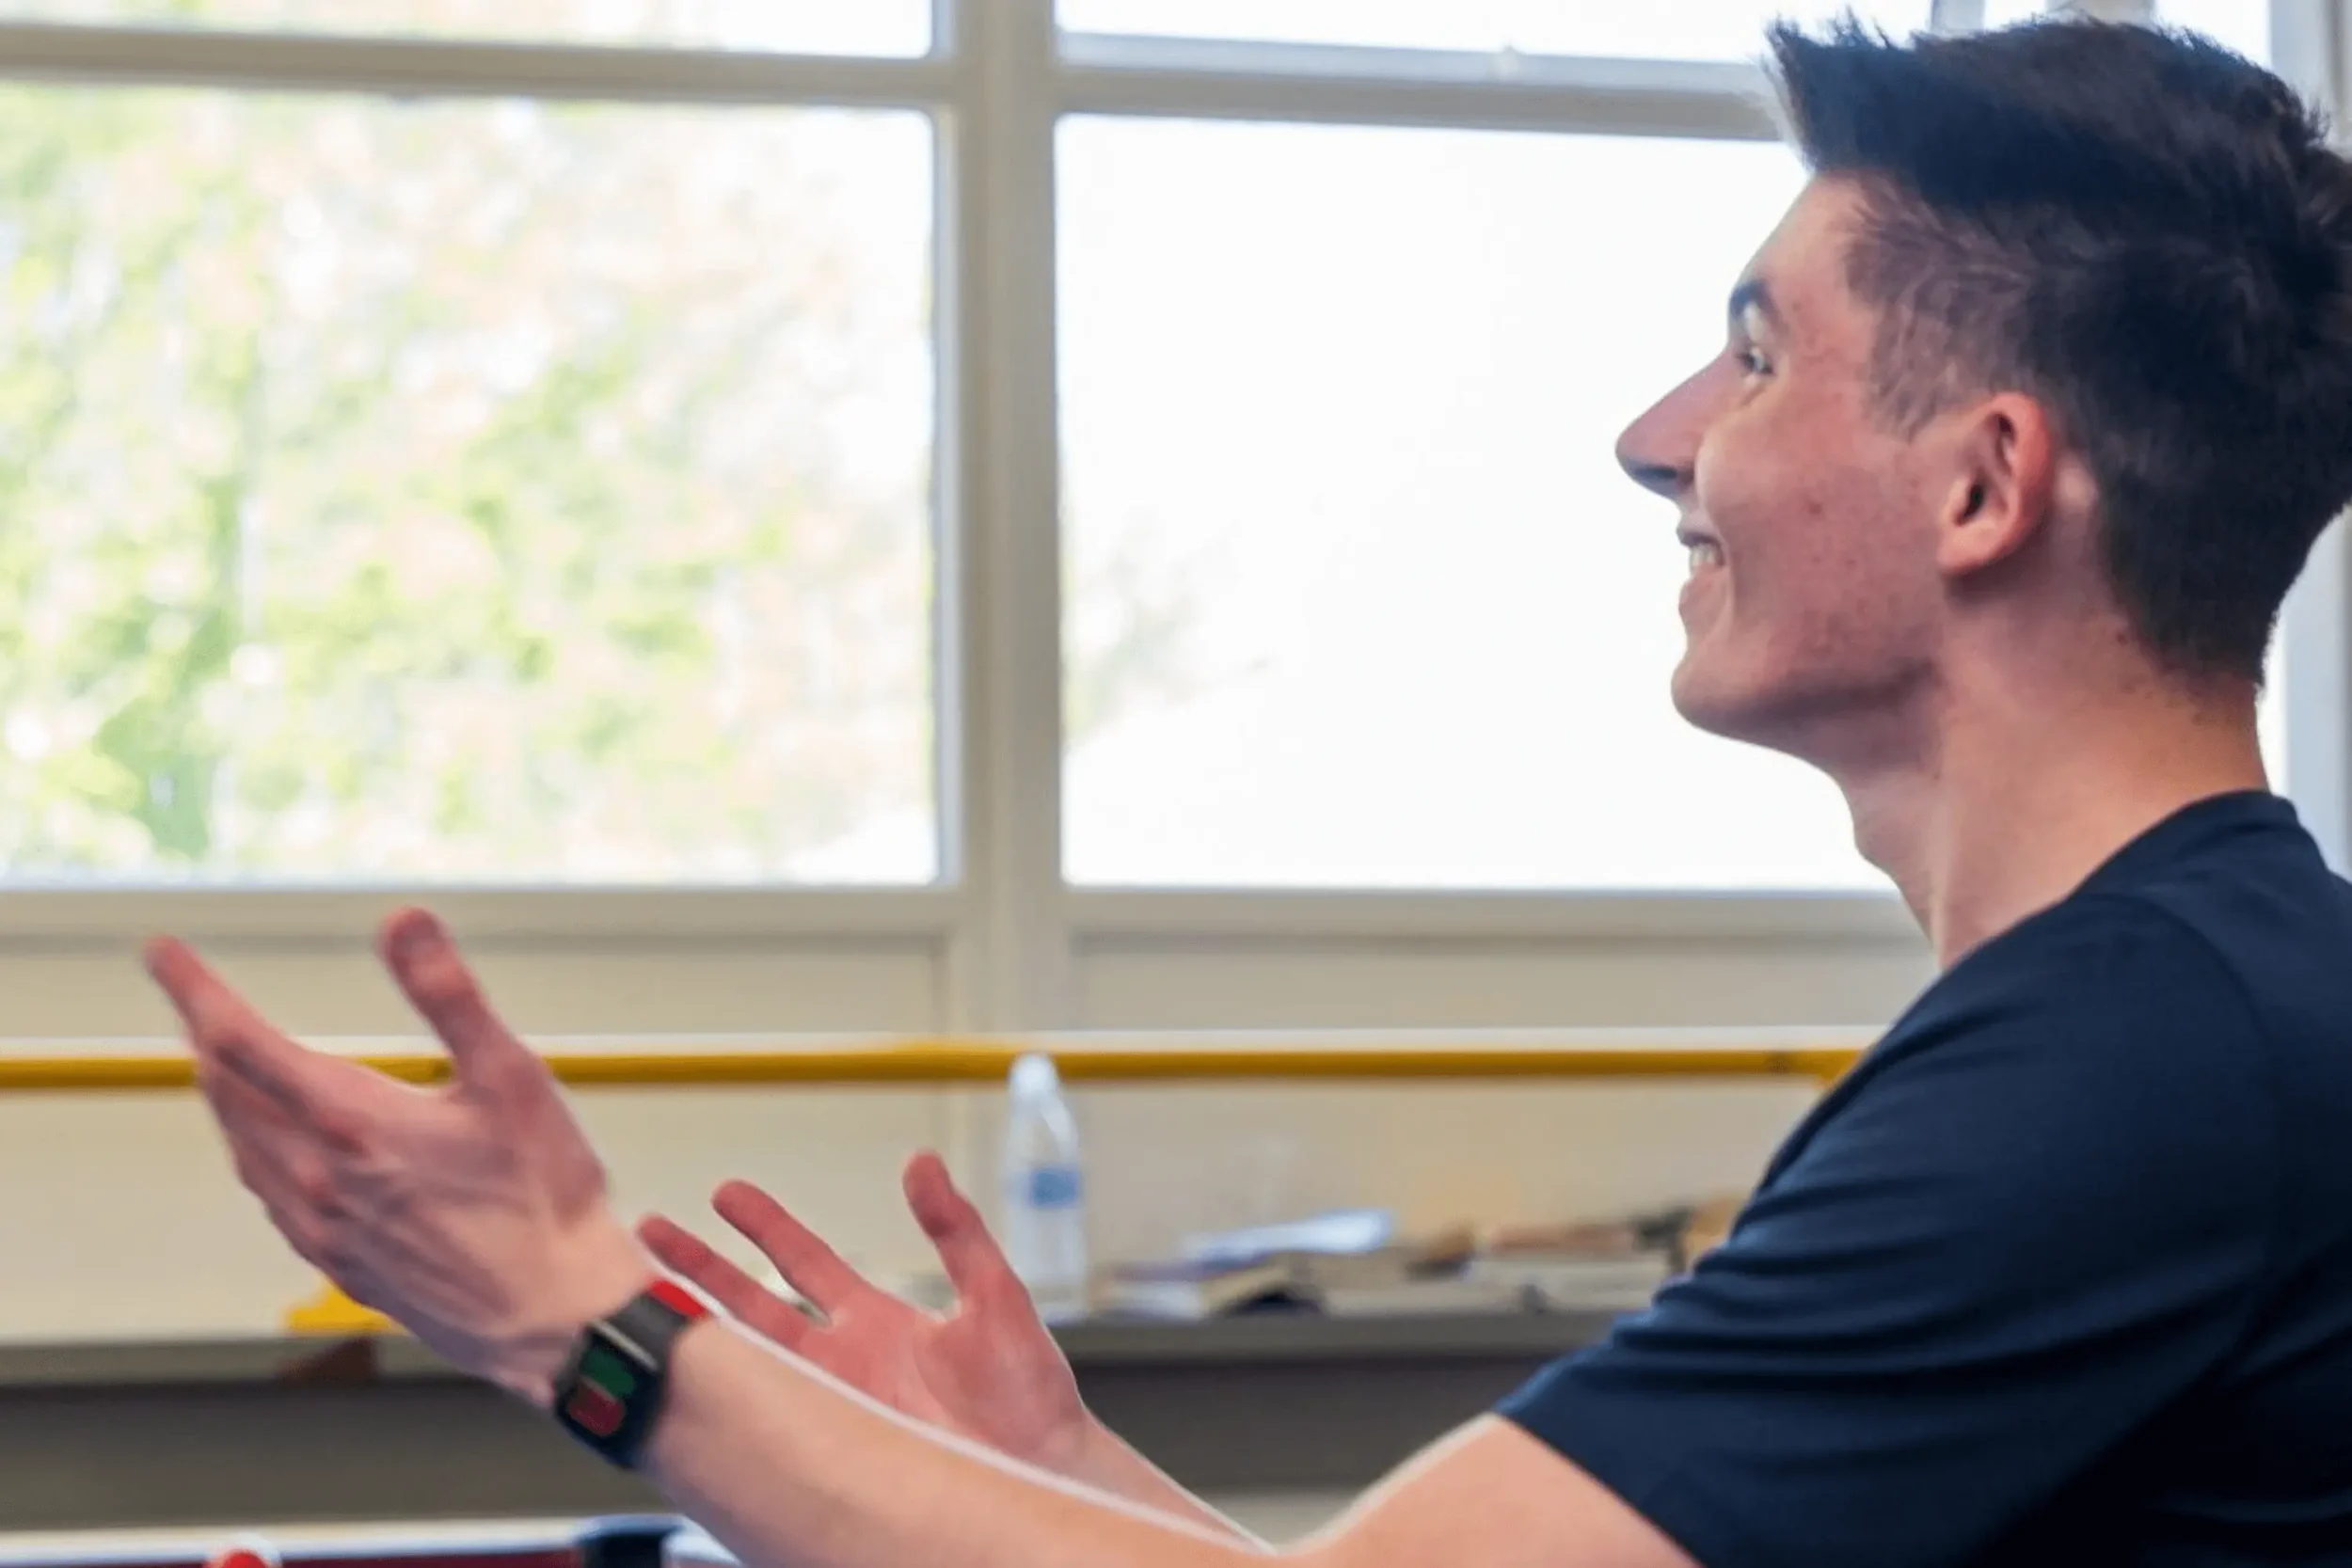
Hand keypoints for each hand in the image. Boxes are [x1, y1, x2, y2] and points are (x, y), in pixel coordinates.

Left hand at [145, 907, 652, 1405]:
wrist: (552, 1315)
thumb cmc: (544, 1197)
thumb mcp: (510, 1077)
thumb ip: (449, 994)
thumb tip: (403, 923)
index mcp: (352, 1122)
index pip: (240, 1042)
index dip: (195, 989)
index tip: (165, 953)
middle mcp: (319, 1178)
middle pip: (227, 1094)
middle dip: (206, 1036)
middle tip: (195, 998)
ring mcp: (323, 1228)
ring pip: (243, 1148)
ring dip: (224, 1096)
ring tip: (221, 1063)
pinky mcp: (339, 1264)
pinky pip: (271, 1196)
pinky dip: (255, 1153)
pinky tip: (277, 1151)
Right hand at [639, 1154, 1091, 1473]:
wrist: (1044, 1474)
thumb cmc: (1029, 1397)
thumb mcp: (994, 1294)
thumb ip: (956, 1229)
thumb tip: (921, 1162)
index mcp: (878, 1321)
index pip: (806, 1262)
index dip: (765, 1226)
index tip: (724, 1192)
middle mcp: (844, 1363)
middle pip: (753, 1306)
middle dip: (700, 1269)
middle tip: (649, 1232)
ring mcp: (833, 1407)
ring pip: (747, 1361)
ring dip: (698, 1328)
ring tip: (645, 1294)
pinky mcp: (834, 1452)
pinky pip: (766, 1425)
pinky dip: (726, 1405)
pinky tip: (687, 1386)